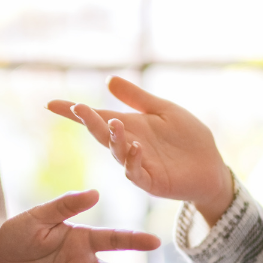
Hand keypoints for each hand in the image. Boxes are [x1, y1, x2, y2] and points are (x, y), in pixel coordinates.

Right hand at [47, 76, 234, 225]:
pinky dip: (133, 161)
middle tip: (78, 108)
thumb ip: (137, 98)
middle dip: (89, 122)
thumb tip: (109, 80)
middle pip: (102, 134)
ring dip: (113, 139)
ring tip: (114, 123)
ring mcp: (138, 165)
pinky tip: (136, 147)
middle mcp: (128, 146)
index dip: (73, 113)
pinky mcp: (151, 182)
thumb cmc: (188, 138)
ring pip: (117, 153)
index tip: (51, 104)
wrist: (211, 166)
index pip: (97, 118)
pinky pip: (136, 173)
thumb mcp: (163, 110)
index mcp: (129, 127)